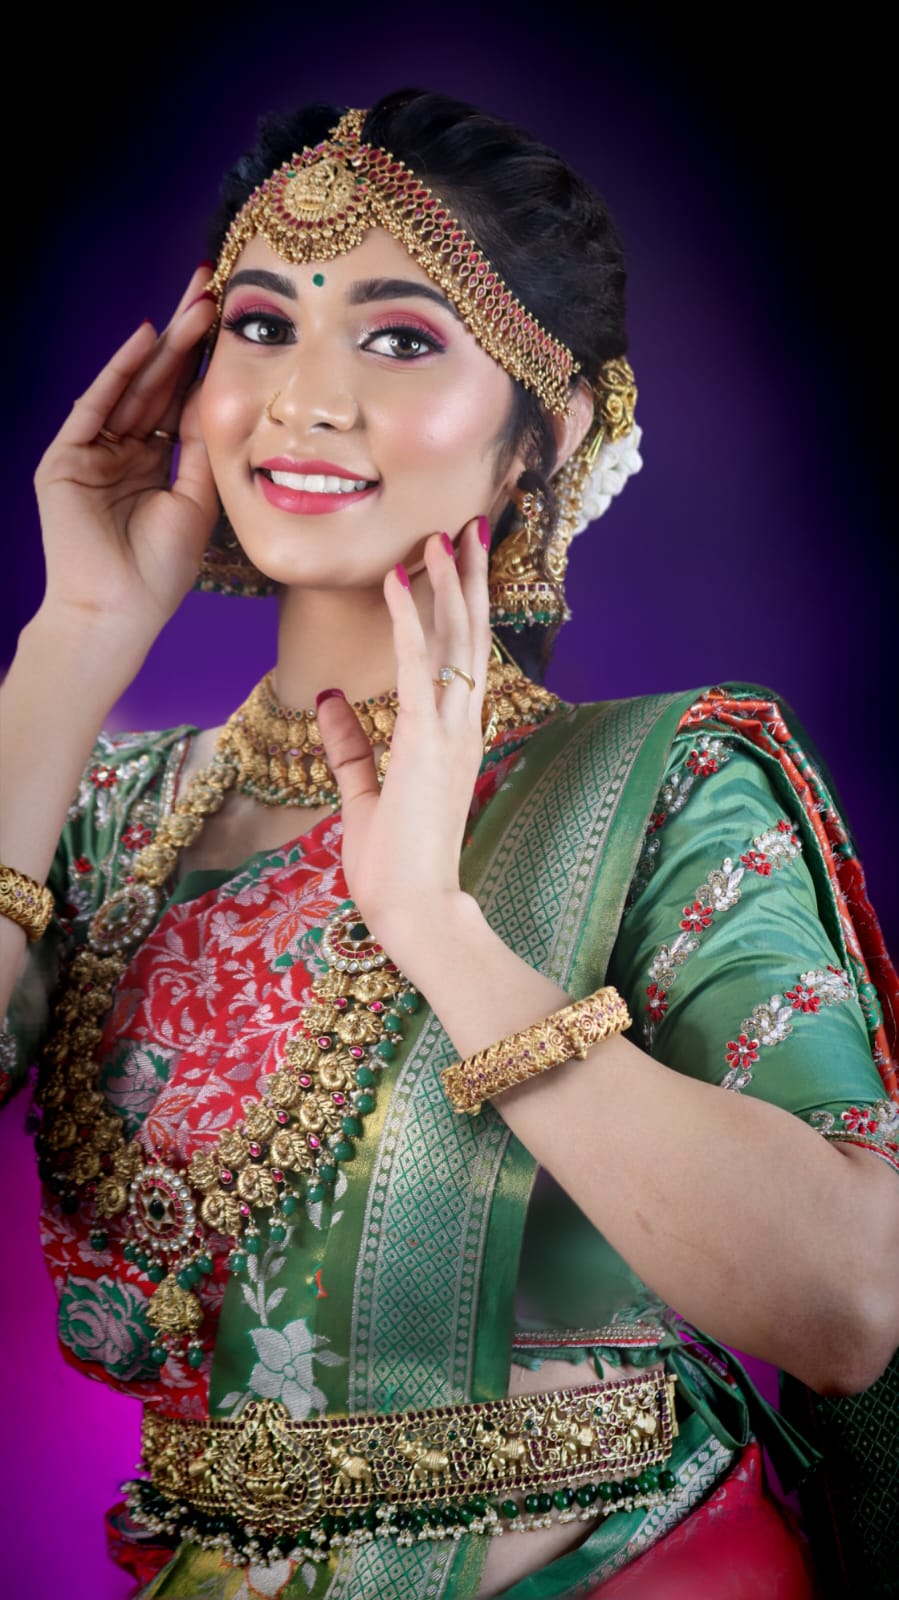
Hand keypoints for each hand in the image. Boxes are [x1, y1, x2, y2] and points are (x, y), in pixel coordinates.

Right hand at [33, 265, 219, 654]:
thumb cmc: (161, 572)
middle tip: (213, 288)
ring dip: (164, 345)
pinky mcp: (65, 459)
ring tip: (195, 302)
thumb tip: (221, 392)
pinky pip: (96, 405)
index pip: (182, 402)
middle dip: (186, 338)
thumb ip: (203, 448)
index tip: (234, 323)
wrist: (119, 612)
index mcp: (156, 465)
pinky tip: (148, 337)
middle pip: (158, 384)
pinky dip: (120, 371)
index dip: (205, 364)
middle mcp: (123, 452)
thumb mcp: (197, 501)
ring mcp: (92, 453)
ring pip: (132, 388)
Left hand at [315, 518, 491, 972]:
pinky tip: (398, 582)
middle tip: (468, 524)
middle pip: (470, 635)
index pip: (459, 655)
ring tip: (442, 534)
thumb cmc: (395, 864)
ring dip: (447, 584)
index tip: (453, 558)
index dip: (458, 603)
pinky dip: (408, 621)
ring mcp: (451, 734)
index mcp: (452, 736)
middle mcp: (462, 726)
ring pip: (456, 642)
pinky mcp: (425, 745)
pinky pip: (417, 670)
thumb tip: (329, 702)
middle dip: (468, 577)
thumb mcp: (362, 794)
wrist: (414, 910)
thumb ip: (350, 747)